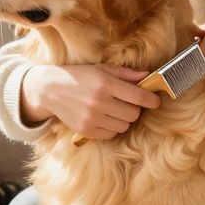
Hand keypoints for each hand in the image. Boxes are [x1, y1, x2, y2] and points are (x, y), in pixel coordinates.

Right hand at [23, 64, 162, 139]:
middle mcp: (99, 102)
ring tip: (115, 109)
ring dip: (124, 119)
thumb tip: (148, 75)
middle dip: (135, 108)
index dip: (152, 100)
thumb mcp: (101, 69)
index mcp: (105, 84)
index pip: (139, 97)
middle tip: (128, 102)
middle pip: (134, 114)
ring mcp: (92, 118)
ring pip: (124, 126)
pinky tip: (105, 117)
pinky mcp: (86, 130)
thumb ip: (125, 74)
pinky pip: (111, 134)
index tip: (154, 100)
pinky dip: (112, 127)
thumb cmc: (79, 76)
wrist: (50, 89)